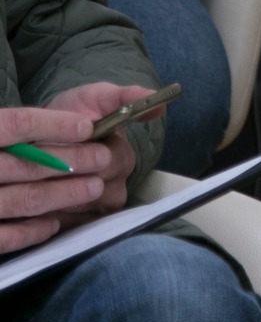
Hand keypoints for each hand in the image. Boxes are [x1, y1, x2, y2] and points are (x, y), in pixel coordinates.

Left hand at [41, 84, 152, 222]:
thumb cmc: (74, 114)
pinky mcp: (75, 222)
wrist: (45, 131)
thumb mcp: (98, 97)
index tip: (73, 143)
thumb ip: (126, 98)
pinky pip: (69, 224)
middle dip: (73, 176)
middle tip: (51, 161)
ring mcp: (96, 207)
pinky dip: (55, 213)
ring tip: (42, 178)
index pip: (116, 165)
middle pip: (101, 191)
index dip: (92, 156)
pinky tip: (43, 196)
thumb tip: (157, 104)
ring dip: (62, 195)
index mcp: (123, 158)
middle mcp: (115, 186)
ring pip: (85, 209)